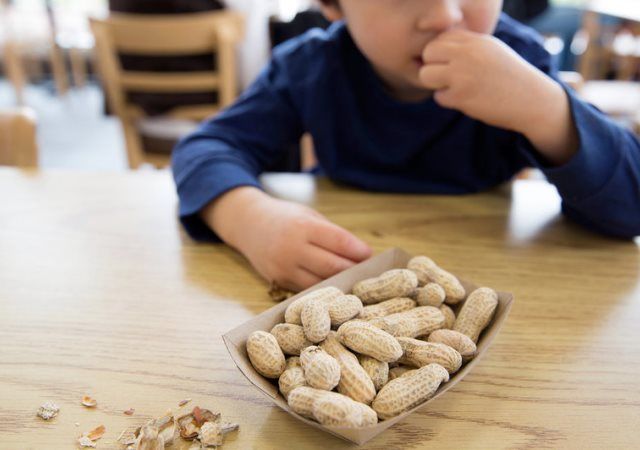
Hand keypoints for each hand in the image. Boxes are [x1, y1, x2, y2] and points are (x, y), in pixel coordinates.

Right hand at [203, 187, 371, 290]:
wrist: (247, 224)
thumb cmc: (284, 217)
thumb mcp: (308, 215)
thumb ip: (332, 233)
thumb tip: (361, 253)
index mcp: (303, 227)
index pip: (339, 241)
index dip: (358, 250)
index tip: (370, 254)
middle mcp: (292, 248)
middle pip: (332, 266)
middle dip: (353, 269)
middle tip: (366, 271)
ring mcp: (284, 267)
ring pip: (321, 282)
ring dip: (340, 282)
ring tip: (352, 279)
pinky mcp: (279, 281)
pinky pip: (307, 289)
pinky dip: (322, 288)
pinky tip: (333, 285)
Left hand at [419, 29, 577, 163]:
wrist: (531, 99)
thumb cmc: (509, 76)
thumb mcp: (491, 51)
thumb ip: (466, 46)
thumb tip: (437, 49)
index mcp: (475, 40)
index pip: (440, 38)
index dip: (441, 53)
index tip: (452, 64)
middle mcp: (468, 53)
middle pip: (428, 53)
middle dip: (433, 66)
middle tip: (447, 77)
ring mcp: (463, 74)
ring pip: (426, 75)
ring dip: (436, 84)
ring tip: (454, 87)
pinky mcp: (461, 96)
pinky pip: (438, 97)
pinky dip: (449, 100)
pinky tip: (466, 99)